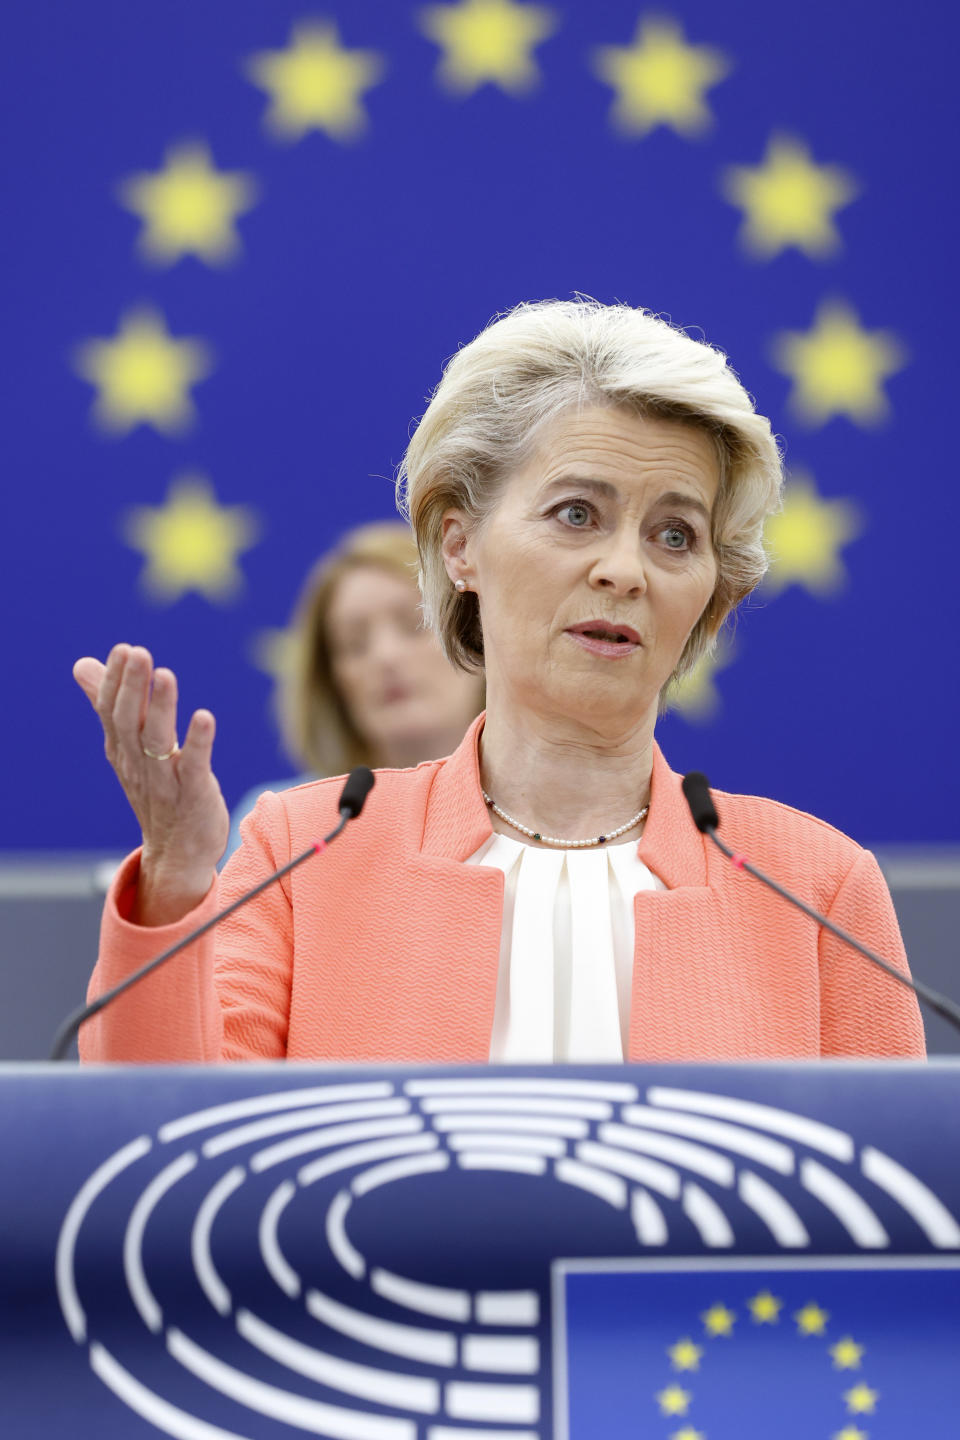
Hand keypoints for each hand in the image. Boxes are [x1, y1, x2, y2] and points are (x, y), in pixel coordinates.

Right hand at [73, 644, 228, 922]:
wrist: (177, 852)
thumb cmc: (157, 791)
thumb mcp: (128, 749)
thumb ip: (109, 705)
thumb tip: (83, 665)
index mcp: (122, 750)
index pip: (111, 711)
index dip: (116, 680)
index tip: (123, 649)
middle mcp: (138, 764)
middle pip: (129, 722)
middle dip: (132, 686)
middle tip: (138, 653)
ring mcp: (165, 781)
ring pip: (156, 741)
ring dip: (160, 707)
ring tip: (166, 675)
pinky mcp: (194, 794)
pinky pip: (193, 766)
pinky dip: (197, 741)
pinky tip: (204, 716)